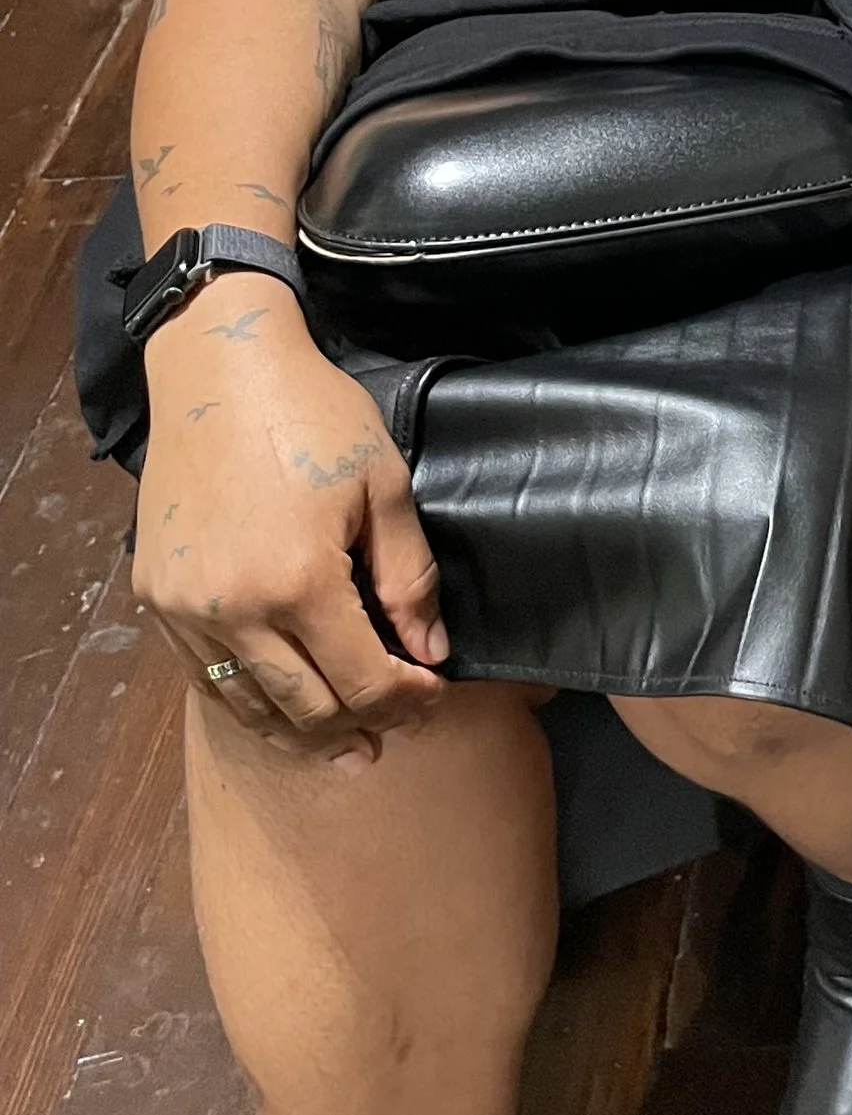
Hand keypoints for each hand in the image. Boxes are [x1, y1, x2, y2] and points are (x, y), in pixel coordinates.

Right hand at [134, 281, 447, 762]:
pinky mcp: (157, 596)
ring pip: (248, 705)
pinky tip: (279, 705)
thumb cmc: (313, 417)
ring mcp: (186, 609)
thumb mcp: (384, 487)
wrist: (219, 371)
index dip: (406, 700)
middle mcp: (234, 609)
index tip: (431, 693)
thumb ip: (408, 577)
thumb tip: (429, 650)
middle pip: (306, 709)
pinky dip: (248, 700)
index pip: (362, 682)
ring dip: (302, 731)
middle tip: (396, 728)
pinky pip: (204, 676)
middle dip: (361, 726)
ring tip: (344, 743)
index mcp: (299, 582)